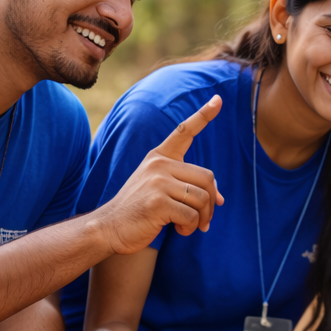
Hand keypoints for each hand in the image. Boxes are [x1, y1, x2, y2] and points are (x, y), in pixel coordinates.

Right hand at [94, 96, 224, 254]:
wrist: (109, 227)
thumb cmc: (140, 210)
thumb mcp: (161, 190)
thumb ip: (188, 187)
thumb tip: (220, 199)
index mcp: (159, 157)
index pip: (184, 132)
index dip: (203, 116)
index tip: (218, 99)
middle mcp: (158, 164)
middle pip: (207, 178)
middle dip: (211, 203)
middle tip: (205, 220)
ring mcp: (157, 182)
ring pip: (203, 198)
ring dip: (202, 219)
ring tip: (189, 226)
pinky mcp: (158, 202)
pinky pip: (192, 215)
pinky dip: (191, 228)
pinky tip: (179, 230)